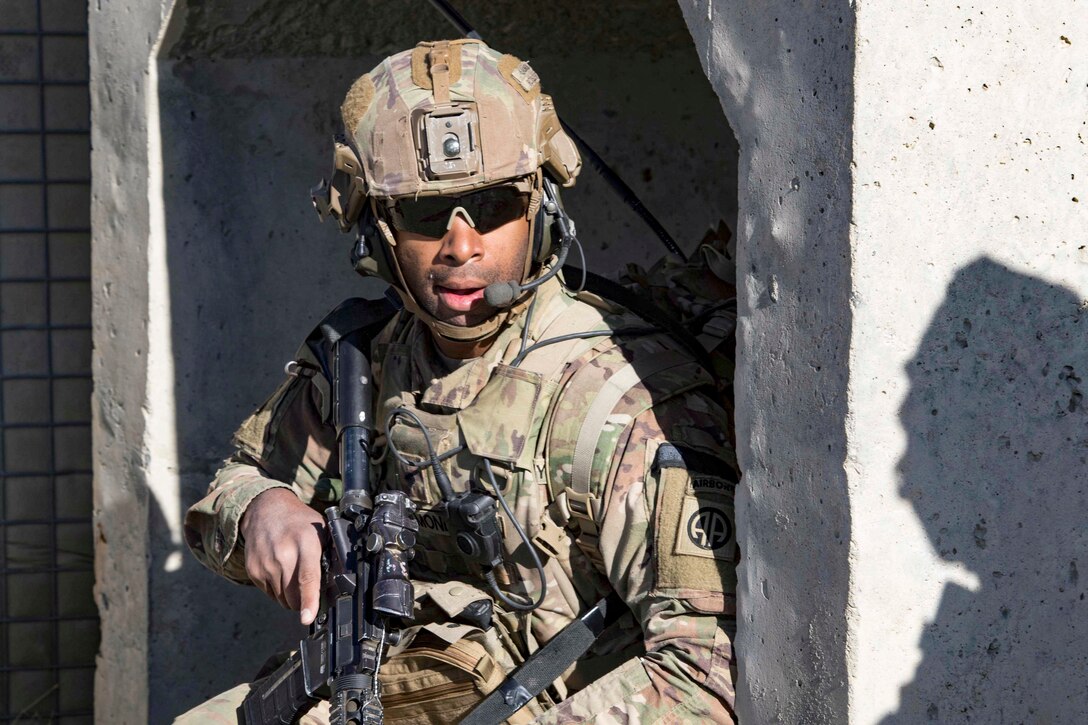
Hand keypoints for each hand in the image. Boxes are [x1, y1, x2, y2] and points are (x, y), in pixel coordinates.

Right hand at [240, 488, 324, 624]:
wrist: (266, 510)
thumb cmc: (300, 522)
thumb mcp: (322, 530)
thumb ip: (331, 554)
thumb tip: (343, 581)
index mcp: (305, 542)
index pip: (307, 576)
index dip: (309, 600)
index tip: (308, 617)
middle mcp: (283, 554)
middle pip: (294, 595)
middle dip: (305, 601)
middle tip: (311, 588)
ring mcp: (265, 563)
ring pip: (282, 599)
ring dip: (291, 597)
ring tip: (295, 575)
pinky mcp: (253, 570)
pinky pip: (270, 594)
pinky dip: (278, 590)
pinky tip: (282, 572)